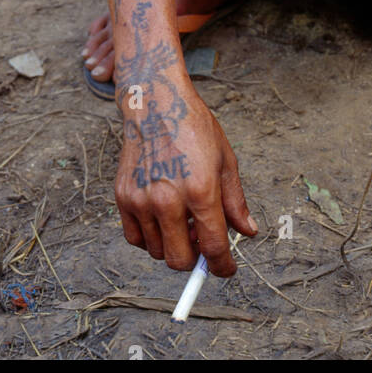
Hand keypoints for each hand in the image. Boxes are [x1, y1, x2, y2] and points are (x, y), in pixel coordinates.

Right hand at [116, 83, 255, 274]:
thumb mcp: (225, 161)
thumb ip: (235, 201)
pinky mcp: (123, 197)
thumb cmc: (194, 128)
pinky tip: (162, 218)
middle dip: (195, 261)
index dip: (223, 266)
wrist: (156, 103)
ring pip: (157, 252)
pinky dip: (149, 238)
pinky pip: (135, 238)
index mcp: (200, 190)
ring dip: (172, 246)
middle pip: (180, 260)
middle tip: (203, 243)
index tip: (227, 269)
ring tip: (183, 221)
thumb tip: (248, 232)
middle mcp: (168, 199)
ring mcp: (142, 200)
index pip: (213, 247)